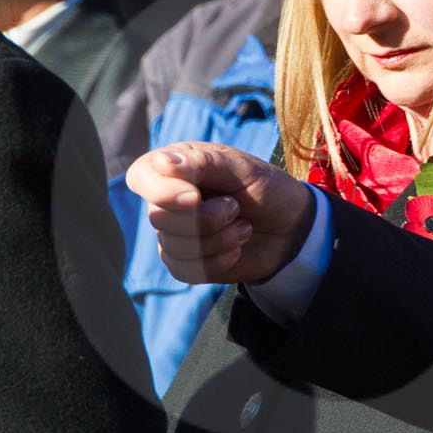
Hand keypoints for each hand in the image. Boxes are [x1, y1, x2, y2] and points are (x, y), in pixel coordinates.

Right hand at [127, 143, 315, 285]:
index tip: (195, 196)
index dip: (162, 191)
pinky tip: (236, 247)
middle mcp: (167, 199)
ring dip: (219, 239)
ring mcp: (173, 233)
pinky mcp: (185, 262)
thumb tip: (161, 163)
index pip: (141, 176)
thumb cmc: (266, 189)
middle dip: (205, 218)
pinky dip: (220, 260)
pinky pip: (186, 270)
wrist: (291, 228)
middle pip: (159, 218)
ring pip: (174, 248)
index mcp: (175, 166)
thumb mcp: (242, 168)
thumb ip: (202, 163)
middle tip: (235, 207)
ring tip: (242, 225)